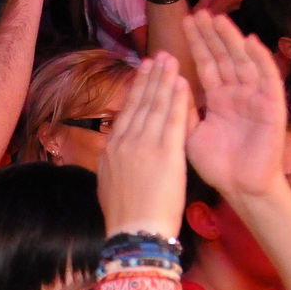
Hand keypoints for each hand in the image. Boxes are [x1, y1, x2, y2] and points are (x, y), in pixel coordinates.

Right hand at [98, 52, 189, 236]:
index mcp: (111, 150)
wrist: (134, 233)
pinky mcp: (164, 153)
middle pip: (139, 103)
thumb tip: (112, 156)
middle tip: (157, 56)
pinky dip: (177, 99)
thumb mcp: (107, 185)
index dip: (136, 90)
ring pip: (155, 105)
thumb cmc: (125, 218)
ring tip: (171, 60)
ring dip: (164, 80)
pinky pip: (172, 119)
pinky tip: (182, 82)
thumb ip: (113, 165)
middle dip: (149, 77)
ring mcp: (144, 146)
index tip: (143, 73)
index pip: (127, 113)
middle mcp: (124, 142)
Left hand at [181, 14, 285, 201]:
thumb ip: (184, 108)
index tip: (184, 22)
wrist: (239, 187)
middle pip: (224, 56)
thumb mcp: (191, 132)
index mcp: (219, 97)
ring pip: (243, 61)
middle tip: (198, 12)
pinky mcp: (272, 106)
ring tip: (218, 18)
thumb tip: (169, 83)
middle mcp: (238, 93)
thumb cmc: (217, 164)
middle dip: (211, 35)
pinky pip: (268, 78)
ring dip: (231, 40)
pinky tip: (250, 41)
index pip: (206, 64)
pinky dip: (261, 59)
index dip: (197, 44)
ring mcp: (255, 97)